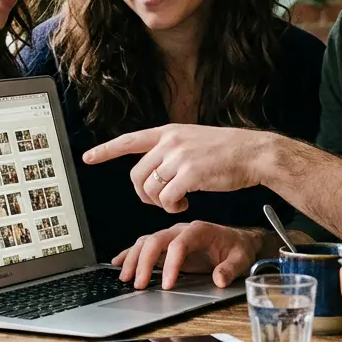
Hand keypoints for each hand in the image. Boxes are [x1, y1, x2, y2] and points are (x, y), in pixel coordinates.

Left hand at [83, 124, 269, 212]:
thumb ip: (172, 150)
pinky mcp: (189, 175)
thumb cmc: (228, 151)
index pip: (129, 140)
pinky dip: (171, 208)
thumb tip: (155, 168)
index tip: (88, 157)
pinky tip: (184, 206)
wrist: (253, 153)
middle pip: (137, 175)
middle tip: (161, 201)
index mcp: (169, 132)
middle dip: (143, 195)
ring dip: (159, 204)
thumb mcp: (194, 140)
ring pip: (149, 189)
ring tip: (177, 203)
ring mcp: (179, 157)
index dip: (106, 150)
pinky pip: (166, 200)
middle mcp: (170, 142)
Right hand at [112, 221, 262, 289]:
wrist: (237, 241)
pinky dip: (130, 253)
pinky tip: (118, 263)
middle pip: (156, 240)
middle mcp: (181, 230)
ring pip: (146, 242)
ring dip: (133, 259)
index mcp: (199, 231)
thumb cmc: (238, 249)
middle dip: (144, 262)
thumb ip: (230, 268)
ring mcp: (171, 236)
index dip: (172, 264)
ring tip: (125, 278)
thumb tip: (219, 279)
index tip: (168, 285)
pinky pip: (144, 246)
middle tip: (139, 284)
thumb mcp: (241, 258)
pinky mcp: (166, 246)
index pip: (179, 244)